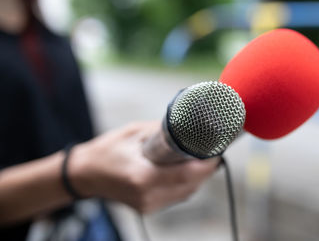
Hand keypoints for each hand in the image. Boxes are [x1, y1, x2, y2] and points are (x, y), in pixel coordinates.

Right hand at [68, 121, 218, 212]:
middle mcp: (147, 196)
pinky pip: (177, 197)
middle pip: (191, 185)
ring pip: (187, 193)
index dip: (207, 163)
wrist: (86, 174)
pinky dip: (188, 184)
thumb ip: (163, 132)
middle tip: (215, 149)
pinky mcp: (148, 208)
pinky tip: (190, 171)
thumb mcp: (135, 133)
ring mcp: (148, 205)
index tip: (217, 148)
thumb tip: (190, 125)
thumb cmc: (107, 150)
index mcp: (142, 177)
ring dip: (199, 177)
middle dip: (207, 168)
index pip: (186, 174)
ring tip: (205, 158)